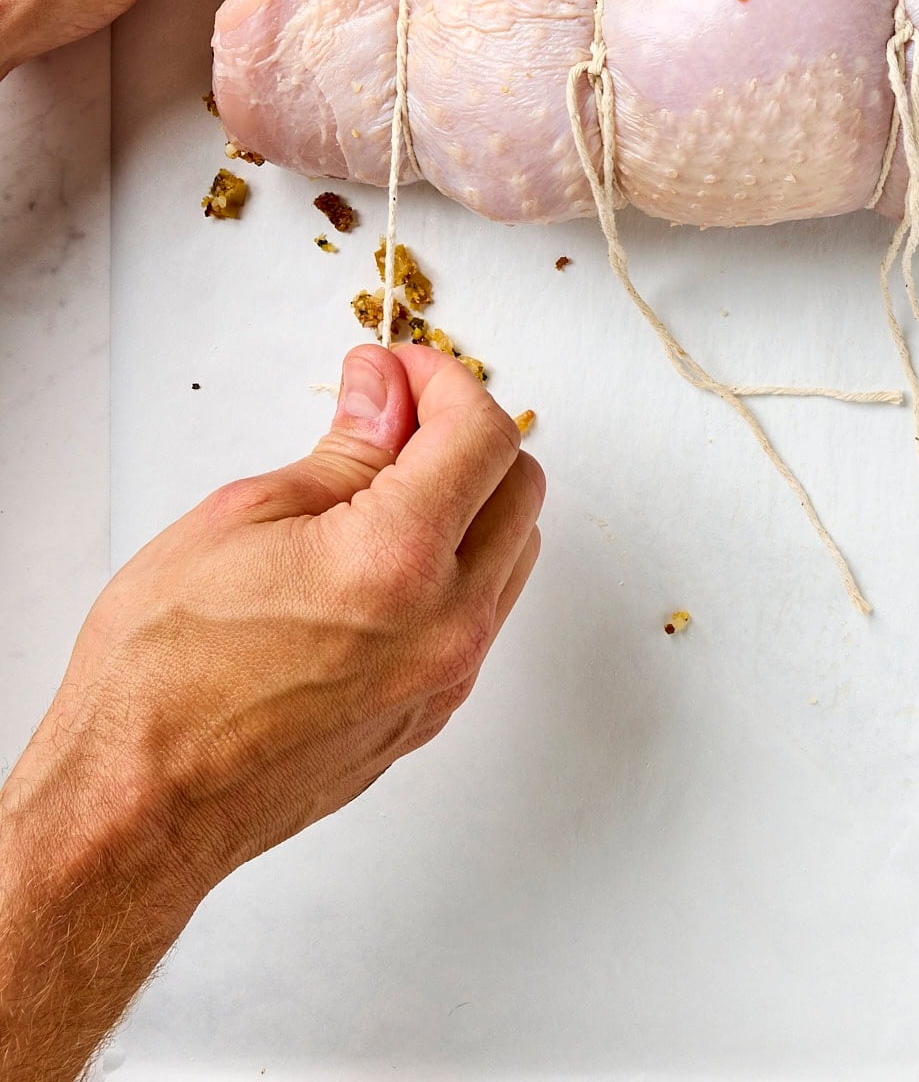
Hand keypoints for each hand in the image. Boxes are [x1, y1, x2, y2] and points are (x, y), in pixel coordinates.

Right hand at [0, 345, 542, 1081]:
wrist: (139, 807)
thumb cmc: (162, 675)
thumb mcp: (241, 519)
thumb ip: (345, 448)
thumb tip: (387, 388)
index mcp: (397, 561)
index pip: (482, 433)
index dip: (444, 380)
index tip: (400, 370)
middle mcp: (445, 622)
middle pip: (520, 486)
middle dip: (466, 433)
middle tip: (393, 418)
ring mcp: (447, 676)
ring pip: (515, 550)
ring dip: (473, 499)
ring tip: (385, 485)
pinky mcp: (434, 712)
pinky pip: (485, 612)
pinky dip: (459, 562)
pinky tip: (386, 551)